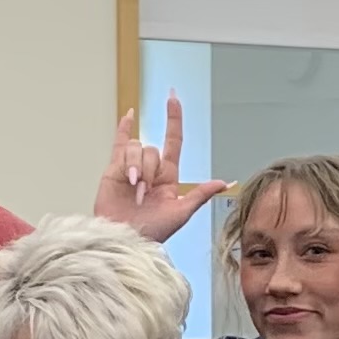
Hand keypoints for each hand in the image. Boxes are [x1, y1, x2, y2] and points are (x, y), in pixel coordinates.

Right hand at [95, 99, 230, 242]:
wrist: (124, 240)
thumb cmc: (153, 232)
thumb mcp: (180, 213)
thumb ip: (200, 194)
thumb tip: (225, 182)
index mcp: (168, 178)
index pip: (173, 141)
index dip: (173, 119)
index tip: (173, 98)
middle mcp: (151, 170)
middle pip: (152, 150)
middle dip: (148, 169)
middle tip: (143, 193)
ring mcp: (131, 168)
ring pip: (136, 149)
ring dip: (135, 167)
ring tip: (132, 189)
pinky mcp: (113, 170)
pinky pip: (119, 144)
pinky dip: (123, 129)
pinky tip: (129, 117)